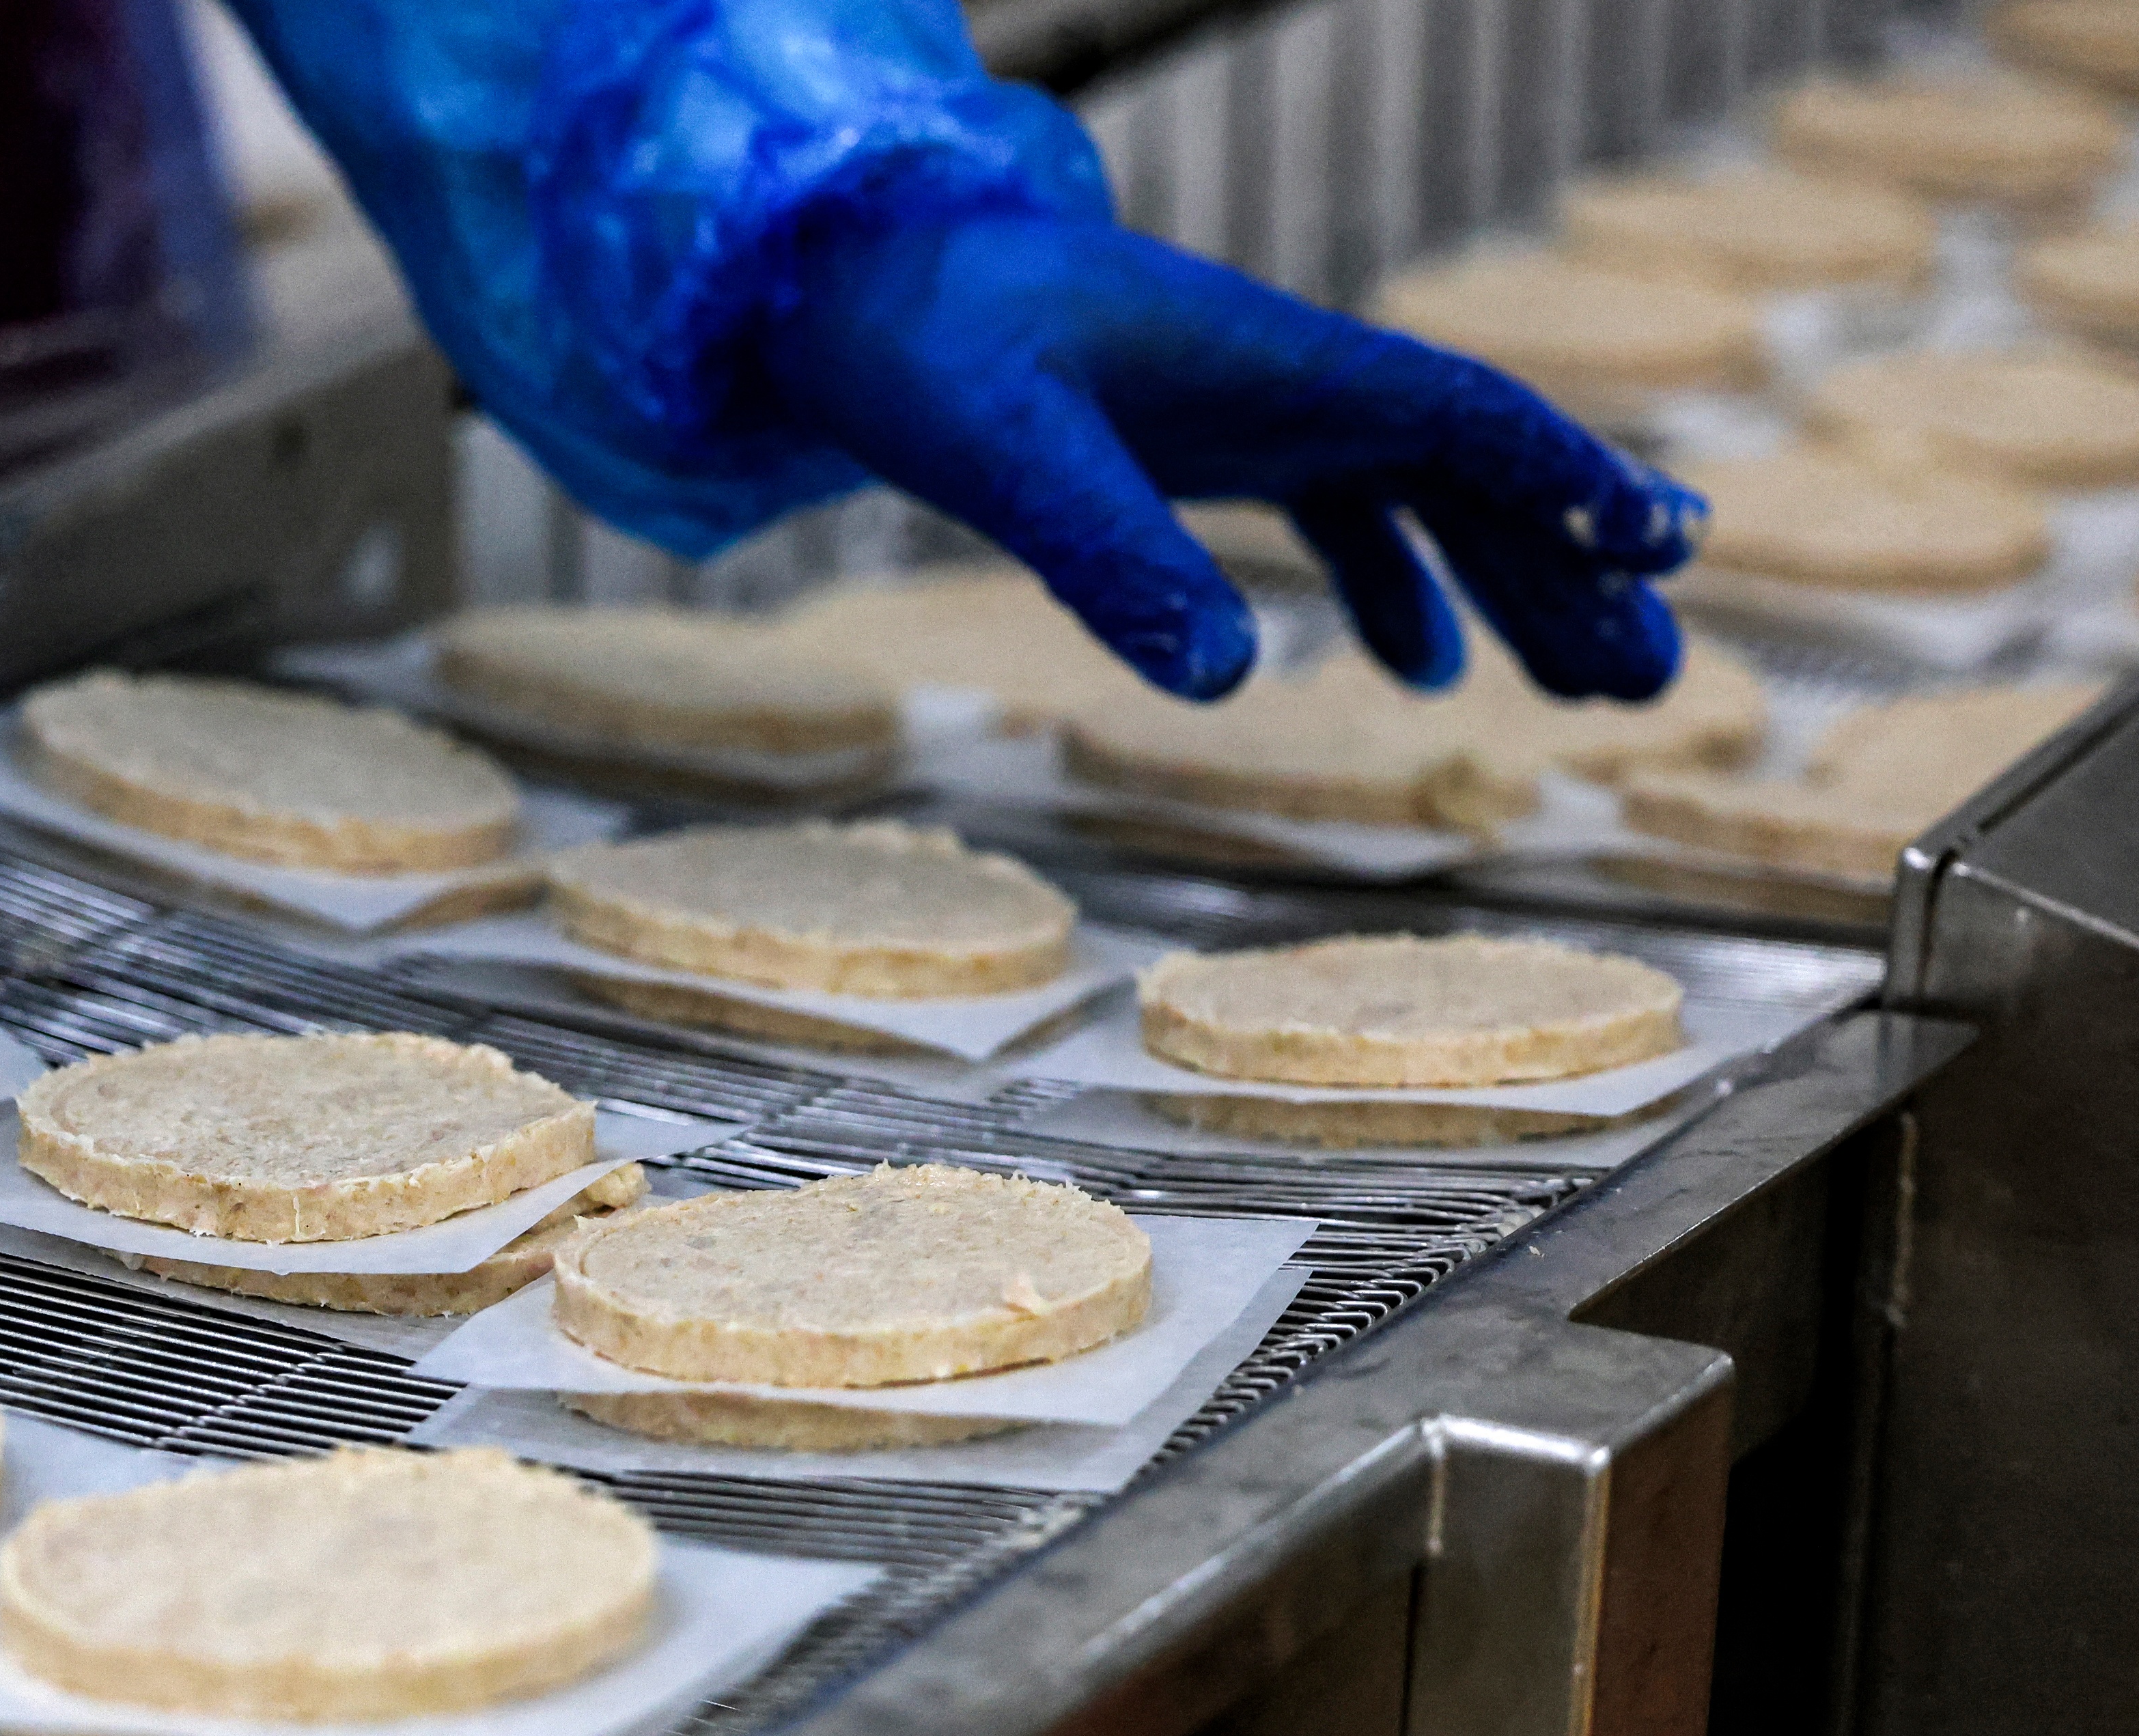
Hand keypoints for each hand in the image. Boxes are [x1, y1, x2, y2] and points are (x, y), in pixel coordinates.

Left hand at [764, 210, 1700, 700]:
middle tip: (1656, 675)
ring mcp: (1250, 409)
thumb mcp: (1011, 460)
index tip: (1663, 549)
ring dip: (1508, 583)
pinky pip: (1336, 507)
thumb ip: (1114, 562)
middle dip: (1572, 569)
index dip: (1568, 483)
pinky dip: (1390, 582)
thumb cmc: (924, 348)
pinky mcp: (1199, 440)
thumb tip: (1227, 681)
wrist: (836, 285)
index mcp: (1276, 368)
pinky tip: (1416, 668)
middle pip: (1476, 472)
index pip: (1465, 420)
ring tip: (1587, 686)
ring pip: (1422, 495)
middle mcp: (1288, 380)